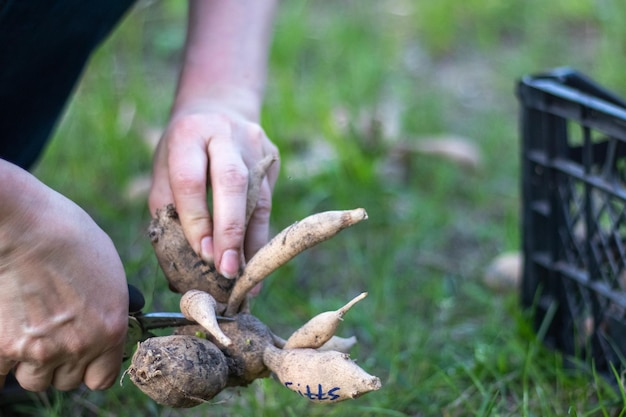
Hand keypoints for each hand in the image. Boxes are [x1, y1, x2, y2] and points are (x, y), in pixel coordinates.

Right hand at [0, 162, 127, 391]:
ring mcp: (40, 350)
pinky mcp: (4, 347)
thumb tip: (104, 322)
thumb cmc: (68, 236)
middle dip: (63, 361)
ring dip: (33, 362)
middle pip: (68, 380)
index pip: (103, 378)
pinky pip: (3, 373)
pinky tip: (8, 334)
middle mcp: (79, 346)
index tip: (86, 357)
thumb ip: (109, 308)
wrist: (25, 225)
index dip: (93, 368)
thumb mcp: (110, 272)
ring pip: (36, 379)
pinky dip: (4, 358)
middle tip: (55, 334)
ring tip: (32, 330)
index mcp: (111, 329)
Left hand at [149, 100, 278, 278]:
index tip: (202, 256)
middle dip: (229, 229)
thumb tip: (180, 269)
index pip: (191, 180)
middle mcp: (225, 133)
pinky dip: (260, 234)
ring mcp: (254, 144)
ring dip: (251, 241)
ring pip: (258, 197)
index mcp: (188, 134)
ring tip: (247, 279)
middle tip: (227, 269)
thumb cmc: (183, 152)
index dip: (196, 221)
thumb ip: (167, 211)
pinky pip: (268, 201)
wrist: (218, 110)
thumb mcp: (163, 170)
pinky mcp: (272, 157)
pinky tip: (256, 263)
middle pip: (232, 182)